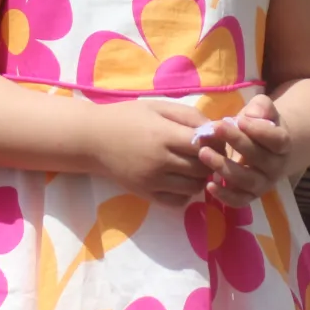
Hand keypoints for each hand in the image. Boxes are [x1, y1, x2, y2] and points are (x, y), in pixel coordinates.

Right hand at [92, 99, 212, 205]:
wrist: (93, 138)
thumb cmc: (127, 117)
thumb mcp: (157, 107)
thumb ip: (188, 116)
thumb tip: (216, 129)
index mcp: (163, 135)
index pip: (205, 145)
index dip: (216, 143)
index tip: (215, 138)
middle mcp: (159, 161)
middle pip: (202, 168)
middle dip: (211, 160)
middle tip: (208, 153)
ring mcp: (152, 181)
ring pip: (193, 187)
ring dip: (200, 177)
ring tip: (194, 165)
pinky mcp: (146, 194)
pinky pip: (178, 201)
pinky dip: (186, 193)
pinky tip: (181, 179)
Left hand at [196, 94, 290, 206]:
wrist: (261, 147)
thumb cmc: (257, 124)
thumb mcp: (261, 109)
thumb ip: (261, 106)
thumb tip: (251, 115)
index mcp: (282, 144)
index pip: (276, 139)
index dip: (259, 131)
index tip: (239, 120)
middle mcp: (276, 167)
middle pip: (259, 158)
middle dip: (236, 142)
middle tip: (214, 129)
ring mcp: (263, 183)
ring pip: (248, 181)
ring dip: (225, 167)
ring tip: (203, 153)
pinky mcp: (250, 196)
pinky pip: (240, 201)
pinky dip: (225, 196)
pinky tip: (209, 185)